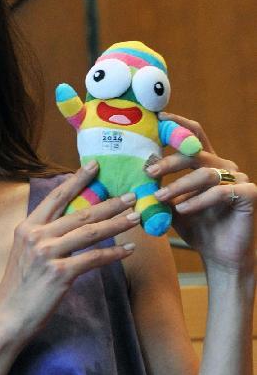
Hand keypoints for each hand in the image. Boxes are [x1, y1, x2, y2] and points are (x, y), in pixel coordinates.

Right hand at [0, 164, 138, 345]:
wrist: (8, 317)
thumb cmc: (19, 288)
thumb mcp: (25, 253)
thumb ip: (44, 236)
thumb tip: (71, 223)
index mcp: (27, 227)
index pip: (56, 197)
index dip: (77, 180)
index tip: (94, 166)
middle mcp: (37, 236)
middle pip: (80, 213)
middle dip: (109, 202)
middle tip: (131, 194)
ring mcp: (48, 254)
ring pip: (90, 232)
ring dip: (116, 223)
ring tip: (135, 216)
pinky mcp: (60, 274)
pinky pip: (93, 258)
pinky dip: (113, 253)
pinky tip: (128, 249)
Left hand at [146, 113, 255, 274]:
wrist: (221, 256)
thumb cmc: (196, 227)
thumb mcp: (171, 205)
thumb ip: (158, 188)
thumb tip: (130, 178)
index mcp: (208, 163)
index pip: (194, 135)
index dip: (178, 123)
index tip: (158, 118)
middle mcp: (225, 166)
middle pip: (195, 152)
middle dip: (169, 161)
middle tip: (147, 172)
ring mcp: (239, 179)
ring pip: (205, 173)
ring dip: (179, 185)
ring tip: (160, 197)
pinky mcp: (248, 194)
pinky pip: (220, 192)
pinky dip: (198, 200)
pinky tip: (182, 209)